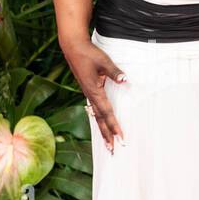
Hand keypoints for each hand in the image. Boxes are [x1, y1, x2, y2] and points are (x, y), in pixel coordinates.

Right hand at [62, 37, 126, 152]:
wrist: (73, 48)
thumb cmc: (89, 53)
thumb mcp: (104, 61)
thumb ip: (115, 72)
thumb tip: (126, 80)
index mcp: (94, 91)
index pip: (107, 113)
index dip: (114, 126)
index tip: (121, 138)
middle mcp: (90, 96)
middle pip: (100, 120)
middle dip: (107, 135)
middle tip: (113, 151)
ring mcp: (88, 94)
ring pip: (96, 117)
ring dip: (103, 130)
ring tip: (108, 144)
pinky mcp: (88, 91)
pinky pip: (94, 110)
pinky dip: (99, 120)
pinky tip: (101, 125)